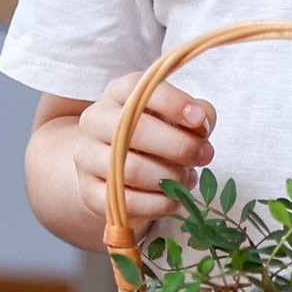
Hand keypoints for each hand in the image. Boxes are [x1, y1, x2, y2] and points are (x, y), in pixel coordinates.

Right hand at [70, 73, 214, 229]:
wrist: (114, 168)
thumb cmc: (156, 135)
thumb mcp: (176, 116)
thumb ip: (195, 114)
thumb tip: (201, 123)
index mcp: (117, 93)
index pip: (138, 88)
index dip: (173, 103)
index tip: (199, 120)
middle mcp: (95, 120)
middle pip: (138, 131)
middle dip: (181, 146)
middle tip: (205, 155)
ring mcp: (86, 157)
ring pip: (132, 169)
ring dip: (171, 177)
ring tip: (188, 178)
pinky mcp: (89, 192)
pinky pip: (126, 202)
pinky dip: (158, 204)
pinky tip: (174, 199)